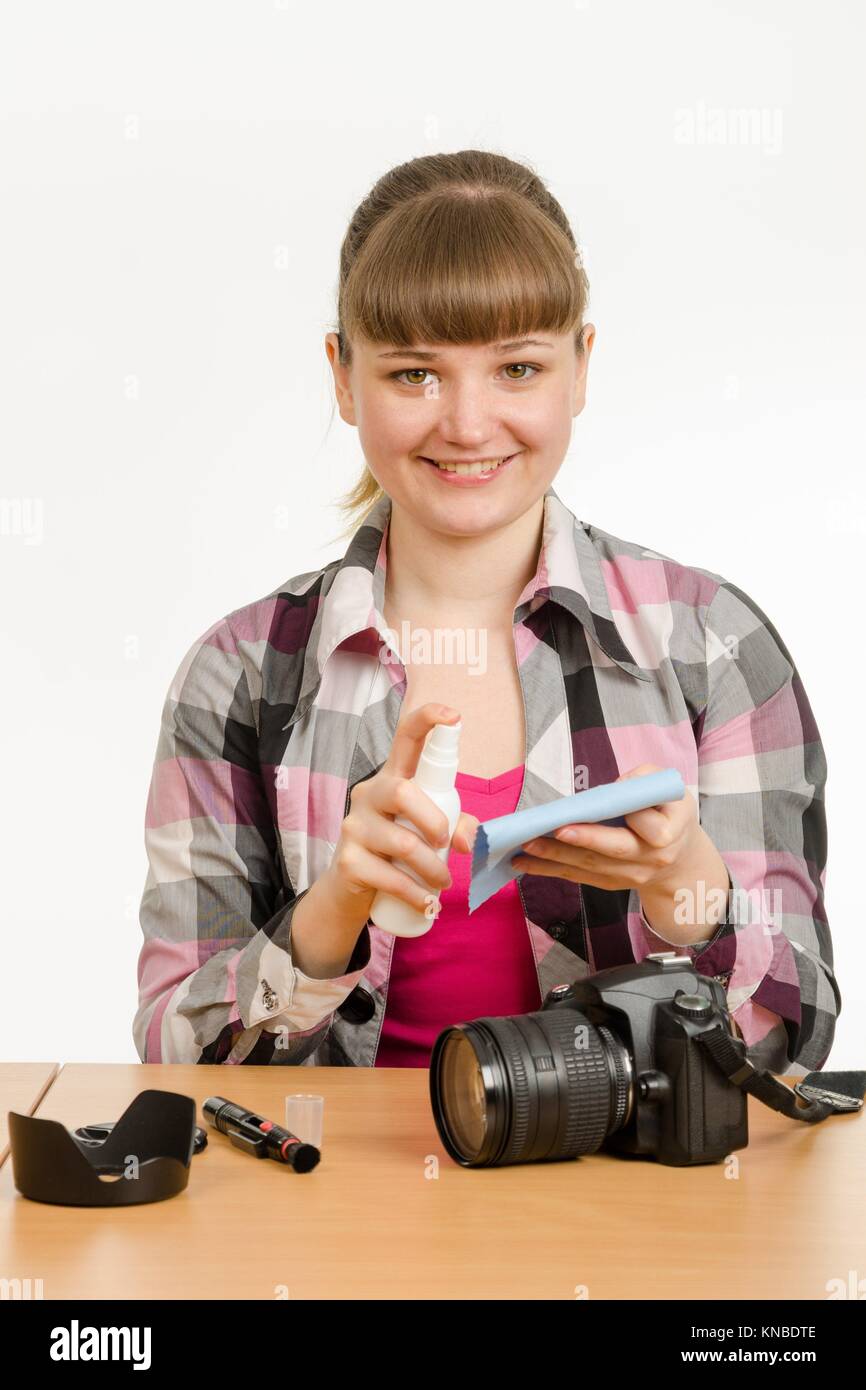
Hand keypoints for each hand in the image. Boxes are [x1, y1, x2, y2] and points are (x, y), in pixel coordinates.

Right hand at [318, 701, 478, 932]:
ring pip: (402, 843)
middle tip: (446, 843)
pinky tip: (426, 903)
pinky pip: (389, 877)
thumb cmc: (397, 849)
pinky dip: (416, 894)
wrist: (352, 887)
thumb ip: (456, 826)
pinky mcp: (347, 860)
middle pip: (401, 791)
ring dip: (433, 869)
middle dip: (434, 821)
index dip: (427, 721)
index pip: (405, 739)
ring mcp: (354, 827)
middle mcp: (369, 794)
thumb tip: (471, 841)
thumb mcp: (429, 832)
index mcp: (392, 778)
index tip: (453, 716)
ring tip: (442, 883)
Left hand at [510, 762, 704, 895]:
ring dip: (553, 857)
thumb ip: (643, 779)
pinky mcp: (610, 883)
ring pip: (589, 867)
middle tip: (550, 831)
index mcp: (669, 833)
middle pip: (613, 850)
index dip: (631, 818)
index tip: (607, 804)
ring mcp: (629, 876)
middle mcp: (650, 860)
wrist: (679, 857)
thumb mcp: (666, 787)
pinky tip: (524, 862)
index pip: (649, 827)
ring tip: (524, 847)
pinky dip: (550, 869)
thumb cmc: (667, 810)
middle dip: (580, 841)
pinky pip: (578, 876)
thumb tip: (610, 788)